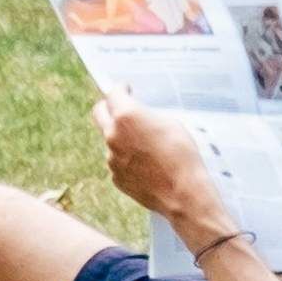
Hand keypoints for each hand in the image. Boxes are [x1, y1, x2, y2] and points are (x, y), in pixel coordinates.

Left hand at [93, 92, 222, 230]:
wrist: (182, 191)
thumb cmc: (181, 153)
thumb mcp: (169, 122)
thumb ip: (146, 115)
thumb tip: (138, 116)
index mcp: (126, 116)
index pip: (113, 93)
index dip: (120, 88)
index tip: (126, 89)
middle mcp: (112, 136)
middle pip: (98, 113)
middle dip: (108, 106)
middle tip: (119, 107)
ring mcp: (111, 158)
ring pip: (111, 140)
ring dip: (122, 137)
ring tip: (147, 145)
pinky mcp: (115, 176)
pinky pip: (118, 161)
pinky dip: (128, 159)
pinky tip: (148, 164)